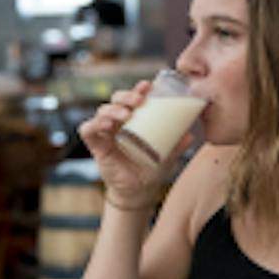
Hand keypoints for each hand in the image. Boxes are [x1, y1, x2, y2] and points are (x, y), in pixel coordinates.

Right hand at [76, 81, 167, 209]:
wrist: (139, 193)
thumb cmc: (151, 170)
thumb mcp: (168, 155)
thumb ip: (178, 145)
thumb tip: (191, 134)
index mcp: (135, 120)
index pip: (133, 98)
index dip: (138, 89)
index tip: (148, 86)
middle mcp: (119, 122)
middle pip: (116, 99)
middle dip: (126, 96)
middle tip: (138, 101)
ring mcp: (106, 133)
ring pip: (102, 111)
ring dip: (113, 109)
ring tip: (126, 115)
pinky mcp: (96, 145)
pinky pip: (88, 130)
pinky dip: (94, 124)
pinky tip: (106, 125)